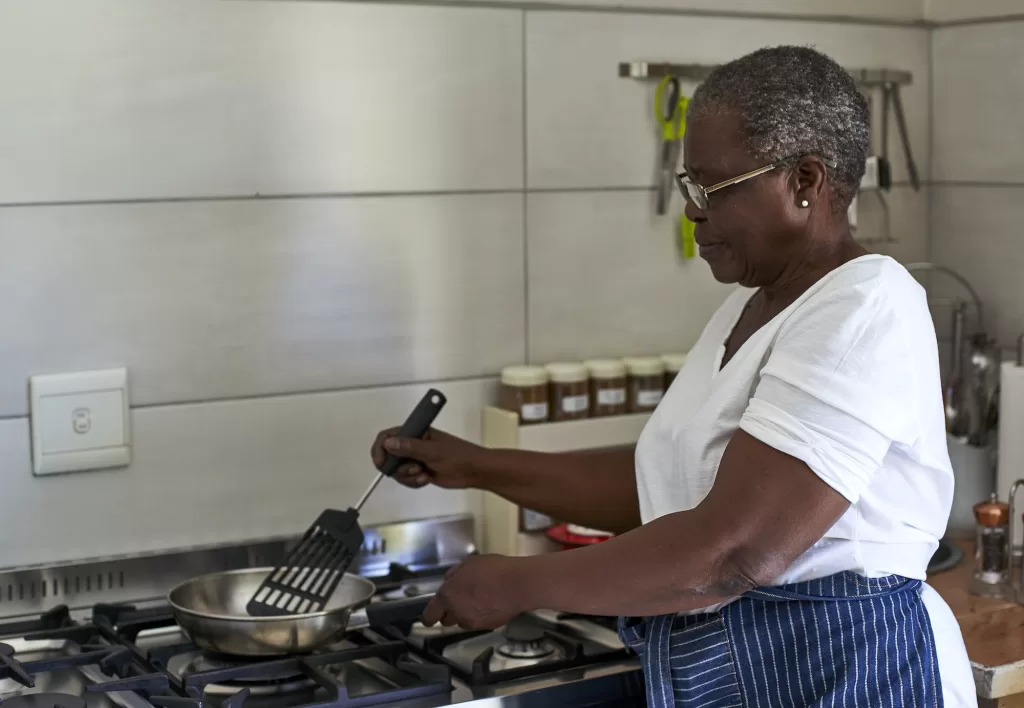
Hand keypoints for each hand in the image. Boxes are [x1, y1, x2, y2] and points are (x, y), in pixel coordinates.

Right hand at [370, 427, 484, 489]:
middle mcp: (413, 444)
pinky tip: (427, 479)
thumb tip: (389, 443)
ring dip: (408, 476)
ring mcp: (416, 458)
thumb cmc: (459, 456)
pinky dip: (414, 482)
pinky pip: (406, 479)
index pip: (388, 436)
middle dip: (398, 467)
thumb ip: (410, 447)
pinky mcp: (419, 471)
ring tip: (424, 474)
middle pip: (389, 456)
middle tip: (413, 470)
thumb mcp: (434, 451)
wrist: (474, 471)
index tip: (381, 462)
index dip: (381, 448)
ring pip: (397, 470)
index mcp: (416, 432)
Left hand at [422, 555, 530, 629]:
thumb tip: (449, 582)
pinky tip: (491, 604)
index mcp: (448, 596)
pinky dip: (481, 616)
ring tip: (479, 600)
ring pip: (463, 622)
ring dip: (465, 614)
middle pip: (446, 620)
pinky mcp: (487, 627)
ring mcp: (472, 622)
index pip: (430, 615)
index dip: (427, 617)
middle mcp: (457, 612)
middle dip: (450, 612)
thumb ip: (454, 574)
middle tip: (460, 599)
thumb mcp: (468, 563)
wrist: (517, 585)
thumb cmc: (492, 570)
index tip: (428, 617)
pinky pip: (478, 622)